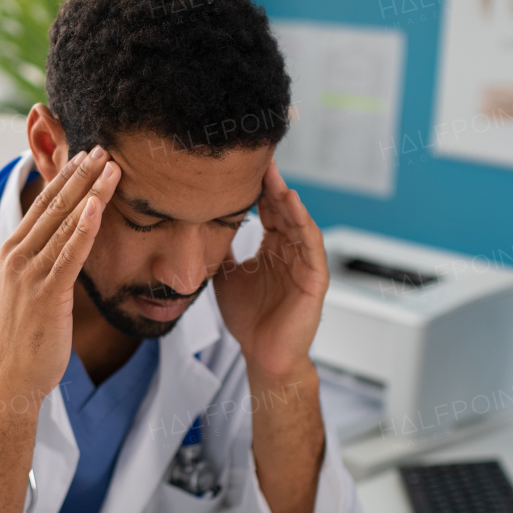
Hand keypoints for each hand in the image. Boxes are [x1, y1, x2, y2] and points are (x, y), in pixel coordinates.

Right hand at [0, 147, 119, 512]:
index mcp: (14, 250)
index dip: (66, 176)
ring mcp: (30, 273)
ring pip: (65, 223)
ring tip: (110, 165)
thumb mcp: (34, 287)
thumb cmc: (29, 335)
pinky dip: (84, 228)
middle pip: (54, 205)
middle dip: (79, 173)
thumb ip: (48, 258)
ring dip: (89, 191)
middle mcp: (18, 255)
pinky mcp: (46, 293)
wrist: (14, 376)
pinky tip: (98, 206)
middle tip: (103, 147)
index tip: (87, 153)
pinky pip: (69, 254)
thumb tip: (68, 237)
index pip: (43, 204)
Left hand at [213, 160, 327, 380]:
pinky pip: (311, 244)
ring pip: (298, 221)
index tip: (241, 164)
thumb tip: (198, 226)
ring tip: (274, 175)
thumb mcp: (226, 275)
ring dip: (286, 197)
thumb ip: (220, 250)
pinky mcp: (315, 279)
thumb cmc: (249, 319)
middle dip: (272, 183)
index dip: (257, 187)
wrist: (263, 355)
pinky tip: (291, 203)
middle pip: (282, 208)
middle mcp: (291, 250)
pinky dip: (302, 222)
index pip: (267, 209)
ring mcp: (305, 263)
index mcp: (273, 248)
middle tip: (258, 157)